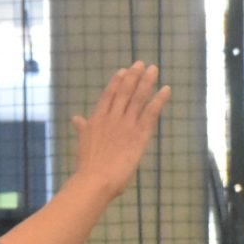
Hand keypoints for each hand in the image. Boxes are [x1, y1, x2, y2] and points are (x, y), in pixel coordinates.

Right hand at [71, 61, 170, 198]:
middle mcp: (111, 118)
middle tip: (141, 63)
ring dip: (147, 82)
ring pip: (138, 98)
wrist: (94, 180)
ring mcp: (126, 125)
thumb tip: (76, 118)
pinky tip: (166, 89)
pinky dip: (159, 100)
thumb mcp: (83, 144)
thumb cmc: (88, 167)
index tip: (123, 70)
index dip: (116, 82)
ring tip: (153, 69)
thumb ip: (83, 129)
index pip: (108, 95)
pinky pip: (151, 113)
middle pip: (124, 92)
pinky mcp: (139, 134)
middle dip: (133, 76)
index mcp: (96, 120)